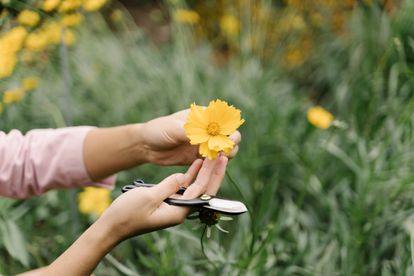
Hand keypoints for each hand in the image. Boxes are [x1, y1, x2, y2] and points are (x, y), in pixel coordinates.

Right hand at [98, 156, 227, 240]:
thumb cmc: (127, 214)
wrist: (111, 226)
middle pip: (203, 190)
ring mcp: (174, 206)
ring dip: (203, 172)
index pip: (202, 191)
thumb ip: (169, 186)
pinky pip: (183, 187)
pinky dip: (190, 175)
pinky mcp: (167, 201)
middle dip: (213, 172)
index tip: (221, 159)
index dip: (213, 174)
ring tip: (213, 156)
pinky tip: (196, 163)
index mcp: (179, 212)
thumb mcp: (149, 197)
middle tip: (223, 155)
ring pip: (195, 187)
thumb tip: (183, 176)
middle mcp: (180, 210)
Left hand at [138, 109, 240, 164]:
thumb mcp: (172, 128)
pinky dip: (217, 163)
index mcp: (203, 116)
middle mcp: (207, 130)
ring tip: (220, 157)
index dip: (229, 126)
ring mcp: (205, 144)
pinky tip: (212, 165)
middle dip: (231, 141)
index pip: (224, 119)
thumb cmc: (158, 130)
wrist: (147, 146)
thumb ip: (189, 132)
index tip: (225, 134)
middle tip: (225, 148)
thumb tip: (205, 136)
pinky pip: (215, 161)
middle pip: (230, 134)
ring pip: (226, 149)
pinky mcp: (201, 158)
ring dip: (227, 153)